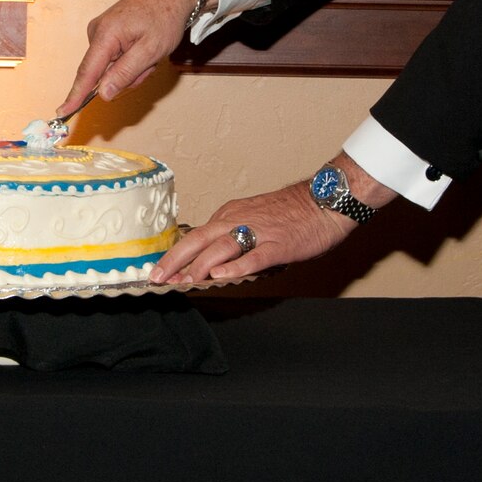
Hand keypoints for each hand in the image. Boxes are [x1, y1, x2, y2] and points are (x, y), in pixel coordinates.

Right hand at [55, 0, 214, 114]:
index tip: (62, 111)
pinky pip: (114, 57)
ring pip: (111, 67)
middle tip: (150, 64)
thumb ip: (125, 73)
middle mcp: (98, 31)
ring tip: (149, 52)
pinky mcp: (108, 32)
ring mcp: (102, 31)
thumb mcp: (151, 50)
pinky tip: (143, 47)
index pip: (87, 72)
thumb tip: (102, 94)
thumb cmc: (164, 17)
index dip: (75, 95)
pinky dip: (130, 59)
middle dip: (127, 76)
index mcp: (106, 34)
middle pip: (103, 73)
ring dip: (132, 67)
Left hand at [152, 153, 392, 281]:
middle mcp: (238, 220)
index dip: (176, 255)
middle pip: (198, 239)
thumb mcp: (253, 217)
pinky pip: (253, 257)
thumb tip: (212, 260)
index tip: (160, 270)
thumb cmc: (291, 212)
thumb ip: (233, 235)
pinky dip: (235, 267)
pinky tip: (220, 277)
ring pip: (221, 248)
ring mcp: (258, 233)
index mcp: (230, 215)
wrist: (324, 200)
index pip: (196, 236)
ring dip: (198, 266)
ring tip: (182, 282)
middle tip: (156, 278)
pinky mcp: (279, 245)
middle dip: (174, 260)